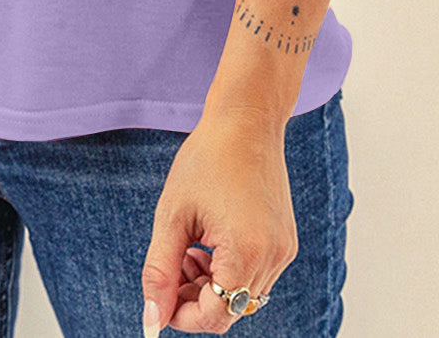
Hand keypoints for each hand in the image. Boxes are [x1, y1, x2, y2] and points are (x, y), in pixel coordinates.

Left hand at [141, 107, 297, 333]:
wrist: (246, 120)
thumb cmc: (207, 160)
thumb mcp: (173, 215)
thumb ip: (160, 271)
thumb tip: (152, 319)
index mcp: (246, 252)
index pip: (215, 316)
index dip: (182, 316)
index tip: (160, 298)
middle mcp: (273, 257)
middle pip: (229, 310)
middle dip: (194, 299)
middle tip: (172, 265)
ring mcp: (283, 250)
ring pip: (242, 296)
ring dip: (211, 285)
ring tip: (191, 247)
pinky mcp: (285, 241)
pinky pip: (256, 276)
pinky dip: (230, 270)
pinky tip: (211, 241)